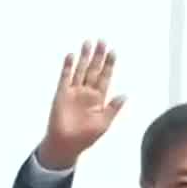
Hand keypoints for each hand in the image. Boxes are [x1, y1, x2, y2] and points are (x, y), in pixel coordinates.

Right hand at [37, 39, 126, 168]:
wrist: (66, 145)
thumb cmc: (85, 137)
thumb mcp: (104, 123)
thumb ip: (113, 108)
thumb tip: (125, 95)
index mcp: (99, 99)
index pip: (105, 77)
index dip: (109, 65)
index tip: (113, 52)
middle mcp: (87, 92)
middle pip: (94, 70)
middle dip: (98, 56)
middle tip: (102, 41)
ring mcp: (74, 92)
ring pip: (80, 70)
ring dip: (84, 57)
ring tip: (88, 43)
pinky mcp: (61, 94)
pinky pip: (65, 77)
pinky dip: (68, 67)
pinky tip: (72, 56)